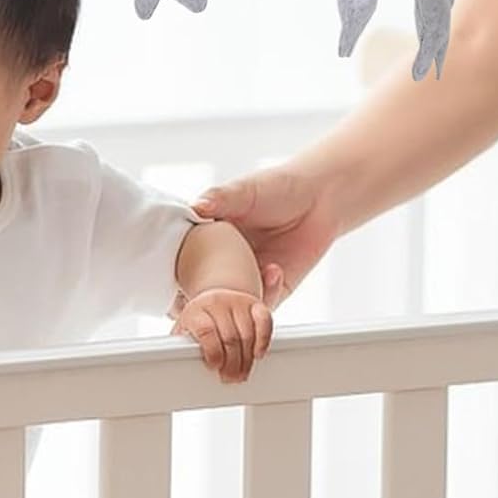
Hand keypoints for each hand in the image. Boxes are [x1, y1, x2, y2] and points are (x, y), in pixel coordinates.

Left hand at [173, 288, 272, 383]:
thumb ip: (182, 346)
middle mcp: (218, 302)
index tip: (214, 367)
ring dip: (246, 359)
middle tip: (230, 377)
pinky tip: (257, 354)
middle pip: (230, 338)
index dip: (212, 352)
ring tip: (241, 372)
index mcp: (197, 310)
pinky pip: (264, 322)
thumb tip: (178, 365)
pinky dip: (263, 340)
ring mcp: (238, 302)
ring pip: (247, 335)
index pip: (206, 330)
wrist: (214, 299)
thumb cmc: (199, 320)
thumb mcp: (186, 331)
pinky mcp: (255, 304)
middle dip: (231, 364)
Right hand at [192, 166, 339, 309]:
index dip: (177, 279)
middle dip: (203, 305)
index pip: (183, 267)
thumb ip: (219, 198)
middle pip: (203, 296)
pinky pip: (262, 306)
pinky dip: (266, 295)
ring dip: (234, 306)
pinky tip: (274, 269)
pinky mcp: (273, 290)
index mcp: (208, 241)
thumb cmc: (277, 188)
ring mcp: (248, 280)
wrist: (320, 197)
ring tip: (242, 287)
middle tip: (209, 298)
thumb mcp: (244, 191)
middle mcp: (225, 265)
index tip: (178, 283)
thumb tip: (197, 206)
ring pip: (231, 309)